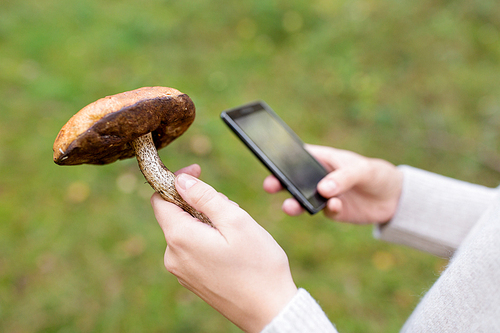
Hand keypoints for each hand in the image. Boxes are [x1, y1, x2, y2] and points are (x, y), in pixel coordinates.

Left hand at [151, 165, 297, 332]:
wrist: (270, 311)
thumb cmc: (258, 264)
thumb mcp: (235, 220)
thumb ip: (204, 196)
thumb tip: (181, 179)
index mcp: (180, 238)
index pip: (161, 198)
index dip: (176, 180)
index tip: (198, 172)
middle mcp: (173, 256)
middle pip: (177, 214)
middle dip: (200, 203)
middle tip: (231, 210)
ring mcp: (181, 271)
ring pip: (187, 230)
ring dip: (207, 221)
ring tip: (237, 234)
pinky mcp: (192, 280)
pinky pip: (193, 248)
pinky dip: (208, 239)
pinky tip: (232, 249)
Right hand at [263, 145, 402, 223]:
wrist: (395, 198)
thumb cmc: (375, 173)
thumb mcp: (362, 170)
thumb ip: (342, 178)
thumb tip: (322, 189)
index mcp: (321, 160)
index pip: (297, 157)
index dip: (282, 160)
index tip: (271, 164)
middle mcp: (318, 178)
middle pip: (293, 180)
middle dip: (279, 183)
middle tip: (269, 186)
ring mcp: (324, 196)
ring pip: (303, 200)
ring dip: (295, 203)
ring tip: (289, 206)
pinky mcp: (333, 212)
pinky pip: (325, 212)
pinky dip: (328, 209)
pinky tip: (335, 206)